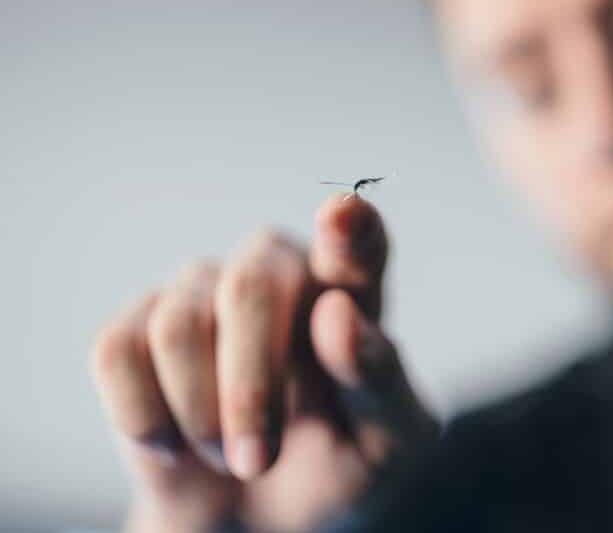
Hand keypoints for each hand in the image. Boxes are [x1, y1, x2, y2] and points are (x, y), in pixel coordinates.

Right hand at [91, 194, 435, 532]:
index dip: (348, 232)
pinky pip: (118, 353)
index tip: (339, 218)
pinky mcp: (138, 326)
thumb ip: (377, 378)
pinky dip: (146, 420)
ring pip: (178, 328)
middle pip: (249, 287)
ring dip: (202, 418)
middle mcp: (279, 271)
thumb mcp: (386, 444)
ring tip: (231, 457)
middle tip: (257, 461)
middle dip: (249, 388)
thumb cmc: (339, 471)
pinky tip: (175, 444)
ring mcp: (204, 291)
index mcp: (355, 293)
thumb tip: (336, 315)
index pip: (358, 245)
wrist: (264, 521)